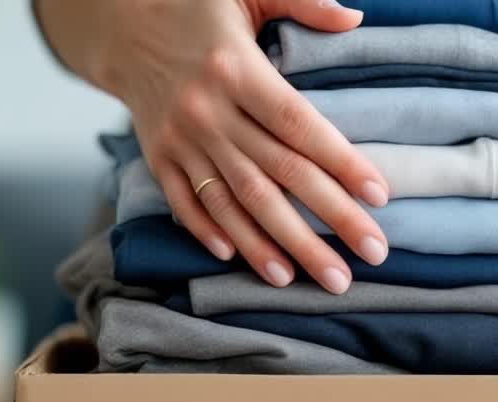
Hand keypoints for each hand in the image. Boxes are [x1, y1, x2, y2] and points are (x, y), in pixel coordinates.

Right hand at [106, 0, 390, 293]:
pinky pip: (184, 202)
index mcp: (236, 67)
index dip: (341, 162)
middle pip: (277, 175)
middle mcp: (207, 110)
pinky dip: (210, 232)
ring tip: (313, 279)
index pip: (298, 125)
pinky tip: (240, 260)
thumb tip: (355, 18)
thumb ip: (302, 2)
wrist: (117, 21)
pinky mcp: (156, 155)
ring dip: (274, 244)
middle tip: (372, 255)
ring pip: (234, 200)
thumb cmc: (195, 5)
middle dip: (327, 220)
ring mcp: (178, 137)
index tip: (380, 196)